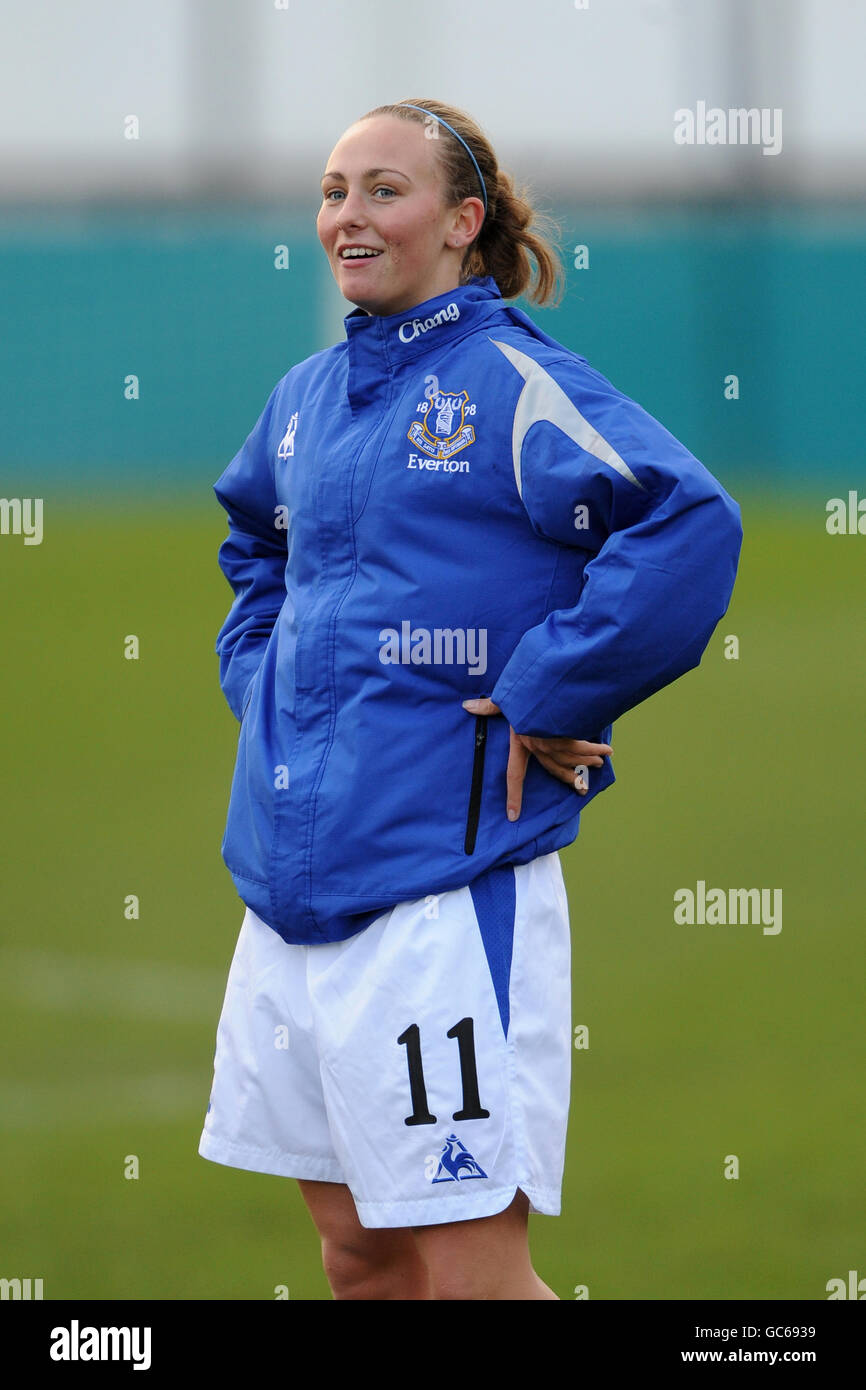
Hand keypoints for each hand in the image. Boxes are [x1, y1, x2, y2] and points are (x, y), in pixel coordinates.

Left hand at [462, 697, 611, 820]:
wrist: (542, 684)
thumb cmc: (521, 692)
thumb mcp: (504, 698)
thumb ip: (490, 706)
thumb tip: (466, 706)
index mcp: (520, 742)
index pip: (513, 775)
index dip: (513, 796)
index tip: (513, 816)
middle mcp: (537, 746)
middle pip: (555, 768)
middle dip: (571, 779)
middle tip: (583, 789)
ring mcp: (553, 742)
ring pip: (571, 759)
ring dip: (586, 763)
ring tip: (599, 765)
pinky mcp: (567, 733)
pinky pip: (582, 747)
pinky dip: (595, 749)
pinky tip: (606, 752)